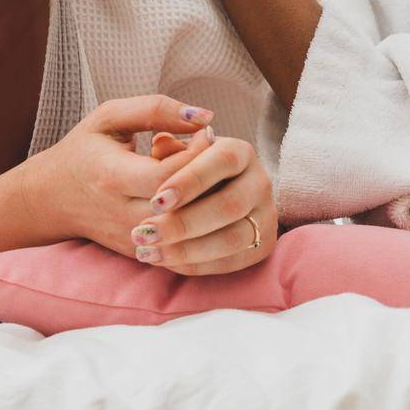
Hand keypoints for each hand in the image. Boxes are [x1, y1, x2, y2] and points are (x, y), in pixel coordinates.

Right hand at [22, 95, 213, 257]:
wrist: (51, 199)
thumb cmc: (84, 149)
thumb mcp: (111, 117)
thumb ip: (157, 110)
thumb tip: (205, 116)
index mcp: (112, 177)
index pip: (168, 174)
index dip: (196, 153)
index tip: (206, 133)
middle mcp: (121, 214)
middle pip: (183, 207)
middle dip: (208, 180)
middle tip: (214, 156)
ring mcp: (131, 239)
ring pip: (187, 230)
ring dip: (206, 202)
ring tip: (206, 176)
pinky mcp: (140, 253)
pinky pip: (182, 245)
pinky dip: (197, 221)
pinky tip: (196, 197)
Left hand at [129, 126, 276, 275]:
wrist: (217, 195)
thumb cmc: (190, 170)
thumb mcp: (180, 154)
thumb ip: (169, 151)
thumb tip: (159, 144)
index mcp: (241, 152)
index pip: (223, 161)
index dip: (190, 181)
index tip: (156, 201)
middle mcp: (260, 182)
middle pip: (229, 205)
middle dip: (183, 223)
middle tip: (143, 234)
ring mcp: (266, 215)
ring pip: (232, 238)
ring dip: (186, 250)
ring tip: (148, 252)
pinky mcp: (263, 246)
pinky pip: (231, 262)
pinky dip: (195, 265)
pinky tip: (165, 262)